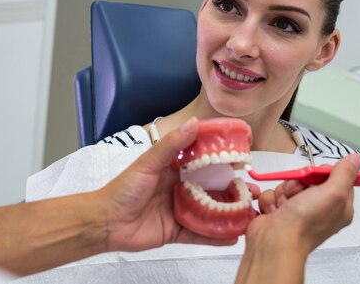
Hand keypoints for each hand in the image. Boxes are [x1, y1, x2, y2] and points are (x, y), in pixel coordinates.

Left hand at [97, 117, 259, 251]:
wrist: (106, 221)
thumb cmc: (123, 188)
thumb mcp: (148, 162)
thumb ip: (172, 145)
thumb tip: (194, 122)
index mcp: (174, 169)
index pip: (203, 161)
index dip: (223, 159)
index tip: (243, 155)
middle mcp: (180, 188)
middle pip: (212, 189)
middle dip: (233, 190)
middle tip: (254, 190)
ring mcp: (180, 210)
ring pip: (211, 212)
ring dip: (230, 213)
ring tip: (251, 213)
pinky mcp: (177, 232)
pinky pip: (200, 234)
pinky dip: (216, 236)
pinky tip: (234, 237)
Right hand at [249, 153, 359, 253]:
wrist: (275, 241)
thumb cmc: (305, 224)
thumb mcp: (333, 193)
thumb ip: (344, 173)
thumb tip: (355, 159)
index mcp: (338, 206)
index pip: (337, 177)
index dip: (324, 172)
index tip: (318, 175)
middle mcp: (319, 208)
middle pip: (309, 178)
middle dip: (299, 181)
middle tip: (299, 192)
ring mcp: (298, 209)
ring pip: (289, 184)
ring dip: (283, 191)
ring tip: (285, 205)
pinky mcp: (279, 210)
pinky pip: (274, 192)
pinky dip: (271, 199)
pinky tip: (275, 210)